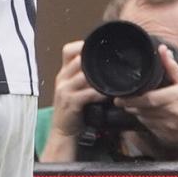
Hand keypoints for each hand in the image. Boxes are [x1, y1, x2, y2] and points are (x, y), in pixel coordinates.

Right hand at [38, 41, 106, 161]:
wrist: (63, 131)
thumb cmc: (73, 110)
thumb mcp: (74, 90)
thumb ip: (85, 78)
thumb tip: (106, 69)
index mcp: (63, 73)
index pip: (68, 50)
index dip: (82, 45)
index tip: (99, 47)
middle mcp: (62, 78)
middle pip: (77, 59)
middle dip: (95, 59)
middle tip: (113, 61)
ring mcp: (65, 90)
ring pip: (84, 75)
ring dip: (101, 77)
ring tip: (115, 78)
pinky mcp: (71, 102)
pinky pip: (88, 93)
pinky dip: (100, 93)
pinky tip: (109, 95)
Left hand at [116, 46, 177, 155]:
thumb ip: (172, 67)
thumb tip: (163, 50)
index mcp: (173, 98)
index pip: (145, 100)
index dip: (130, 100)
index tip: (119, 98)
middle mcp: (169, 114)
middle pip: (140, 110)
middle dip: (130, 106)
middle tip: (124, 101)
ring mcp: (167, 128)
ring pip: (143, 120)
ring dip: (138, 113)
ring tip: (139, 107)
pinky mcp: (166, 137)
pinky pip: (150, 129)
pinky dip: (147, 123)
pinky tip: (152, 117)